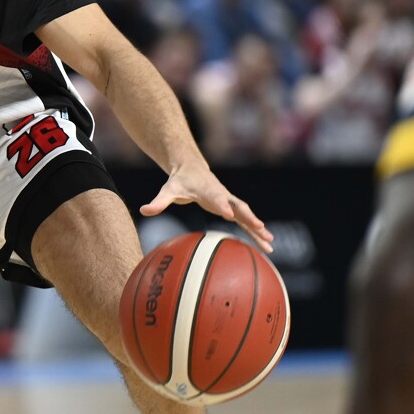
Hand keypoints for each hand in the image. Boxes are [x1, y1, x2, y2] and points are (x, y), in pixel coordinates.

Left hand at [141, 159, 274, 252]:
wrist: (192, 168)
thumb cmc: (179, 181)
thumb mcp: (168, 190)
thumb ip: (158, 202)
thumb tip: (144, 211)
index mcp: (208, 190)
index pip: (216, 198)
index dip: (222, 205)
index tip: (228, 214)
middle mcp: (222, 195)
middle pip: (238, 206)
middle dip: (249, 216)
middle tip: (259, 226)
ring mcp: (229, 201)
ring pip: (247, 215)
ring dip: (258, 228)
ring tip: (270, 242)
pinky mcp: (232, 208)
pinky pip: (246, 221)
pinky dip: (256, 232)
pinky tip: (266, 245)